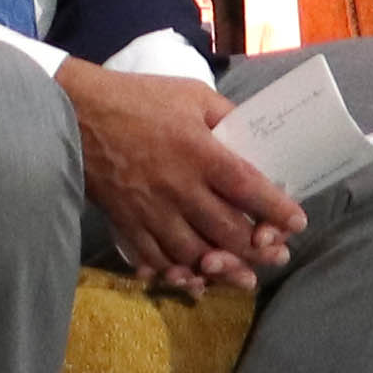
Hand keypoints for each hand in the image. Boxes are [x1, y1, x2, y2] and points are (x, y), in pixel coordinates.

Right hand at [56, 59, 305, 297]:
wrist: (75, 112)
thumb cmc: (137, 98)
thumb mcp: (190, 94)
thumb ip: (224, 116)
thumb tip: (251, 134)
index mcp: (199, 152)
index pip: (248, 187)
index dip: (276, 208)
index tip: (297, 222)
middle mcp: (179, 187)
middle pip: (226, 230)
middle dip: (256, 249)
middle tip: (276, 257)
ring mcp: (151, 209)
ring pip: (192, 253)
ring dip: (221, 270)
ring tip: (242, 278)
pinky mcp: (126, 221)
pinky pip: (153, 256)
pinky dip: (172, 272)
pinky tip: (189, 278)